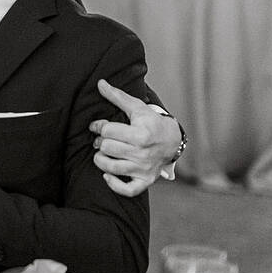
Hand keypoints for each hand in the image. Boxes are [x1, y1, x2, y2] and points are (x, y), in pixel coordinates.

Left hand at [90, 79, 182, 195]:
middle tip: (102, 141)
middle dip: (100, 143)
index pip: (108, 131)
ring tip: (101, 154)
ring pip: (112, 168)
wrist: (172, 140)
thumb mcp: (136, 107)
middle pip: (107, 148)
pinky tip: (107, 175)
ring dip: (101, 161)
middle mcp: (143, 152)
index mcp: (141, 133)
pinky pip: (128, 190)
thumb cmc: (151, 122)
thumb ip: (117, 96)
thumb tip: (100, 83)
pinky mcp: (145, 180)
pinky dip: (114, 184)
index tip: (98, 126)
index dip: (98, 127)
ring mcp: (144, 168)